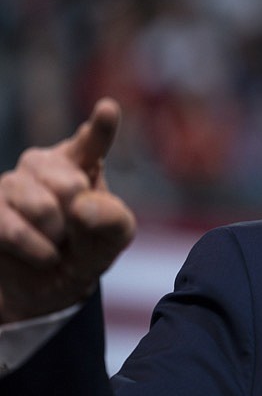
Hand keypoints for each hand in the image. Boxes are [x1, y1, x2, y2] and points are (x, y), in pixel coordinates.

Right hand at [0, 98, 135, 323]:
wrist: (49, 287)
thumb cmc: (87, 251)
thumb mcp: (114, 238)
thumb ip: (112, 219)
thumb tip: (81, 205)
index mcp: (83, 161)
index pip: (92, 142)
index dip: (101, 128)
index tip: (108, 108)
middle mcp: (44, 164)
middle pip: (70, 184)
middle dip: (79, 219)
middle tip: (75, 231)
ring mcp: (11, 184)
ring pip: (41, 208)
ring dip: (56, 238)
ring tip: (57, 242)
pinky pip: (12, 229)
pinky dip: (36, 250)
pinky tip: (42, 254)